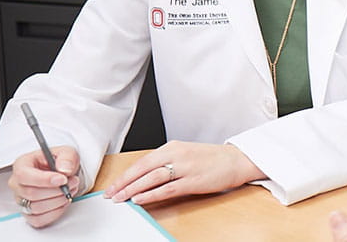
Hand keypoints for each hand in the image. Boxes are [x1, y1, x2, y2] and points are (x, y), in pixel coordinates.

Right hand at [8, 146, 80, 228]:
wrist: (62, 173)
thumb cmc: (59, 162)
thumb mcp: (67, 152)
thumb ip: (67, 157)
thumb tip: (64, 170)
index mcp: (22, 165)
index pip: (24, 175)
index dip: (44, 179)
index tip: (62, 179)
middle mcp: (17, 184)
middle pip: (31, 193)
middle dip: (57, 190)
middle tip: (72, 183)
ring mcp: (21, 200)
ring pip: (36, 207)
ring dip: (58, 200)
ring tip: (69, 190)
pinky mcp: (28, 213)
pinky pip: (38, 220)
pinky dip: (54, 212)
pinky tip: (63, 202)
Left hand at [104, 140, 264, 205]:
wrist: (237, 160)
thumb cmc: (211, 159)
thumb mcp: (185, 154)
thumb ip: (165, 162)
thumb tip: (143, 177)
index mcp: (172, 147)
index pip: (142, 161)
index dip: (125, 175)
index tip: (113, 186)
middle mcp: (176, 154)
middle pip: (143, 169)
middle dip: (124, 183)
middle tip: (110, 195)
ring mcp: (185, 167)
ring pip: (152, 178)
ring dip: (133, 189)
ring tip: (120, 199)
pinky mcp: (193, 180)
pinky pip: (167, 188)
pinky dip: (151, 194)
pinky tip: (140, 199)